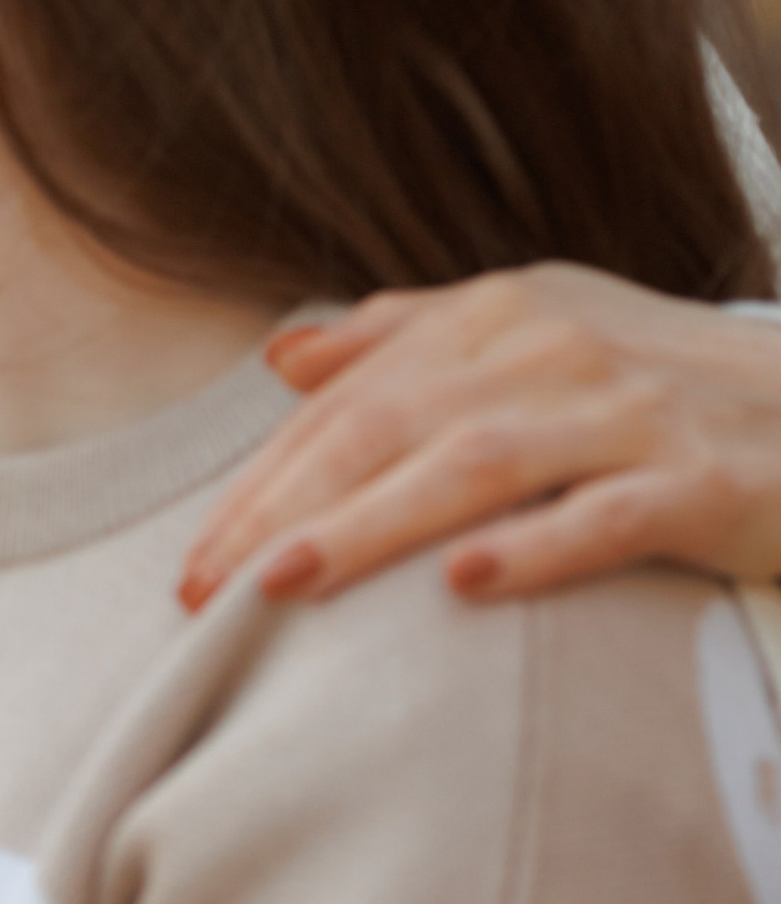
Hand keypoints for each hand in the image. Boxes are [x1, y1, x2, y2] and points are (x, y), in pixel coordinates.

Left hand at [180, 263, 780, 612]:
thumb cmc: (667, 387)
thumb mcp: (538, 333)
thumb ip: (410, 339)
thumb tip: (284, 358)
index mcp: (502, 313)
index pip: (353, 400)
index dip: (264, 478)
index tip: (196, 559)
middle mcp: (555, 347)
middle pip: (391, 427)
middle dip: (286, 507)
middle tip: (206, 589)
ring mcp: (632, 410)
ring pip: (476, 464)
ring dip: (370, 525)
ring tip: (286, 583)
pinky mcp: (706, 479)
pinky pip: (608, 514)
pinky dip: (534, 546)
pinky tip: (463, 586)